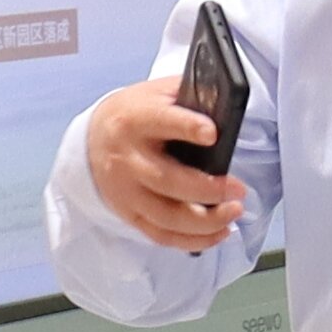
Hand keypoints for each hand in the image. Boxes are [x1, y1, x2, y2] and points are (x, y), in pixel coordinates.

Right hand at [82, 77, 248, 250]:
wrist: (92, 138)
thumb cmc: (136, 114)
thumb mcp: (157, 92)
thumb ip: (190, 95)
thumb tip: (228, 103)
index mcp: (135, 119)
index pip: (161, 121)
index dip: (187, 127)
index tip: (212, 134)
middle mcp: (128, 158)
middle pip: (167, 180)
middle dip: (207, 188)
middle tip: (238, 190)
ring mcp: (126, 190)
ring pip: (166, 215)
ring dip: (206, 220)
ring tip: (234, 212)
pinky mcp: (128, 213)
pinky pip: (161, 235)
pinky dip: (194, 239)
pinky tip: (220, 232)